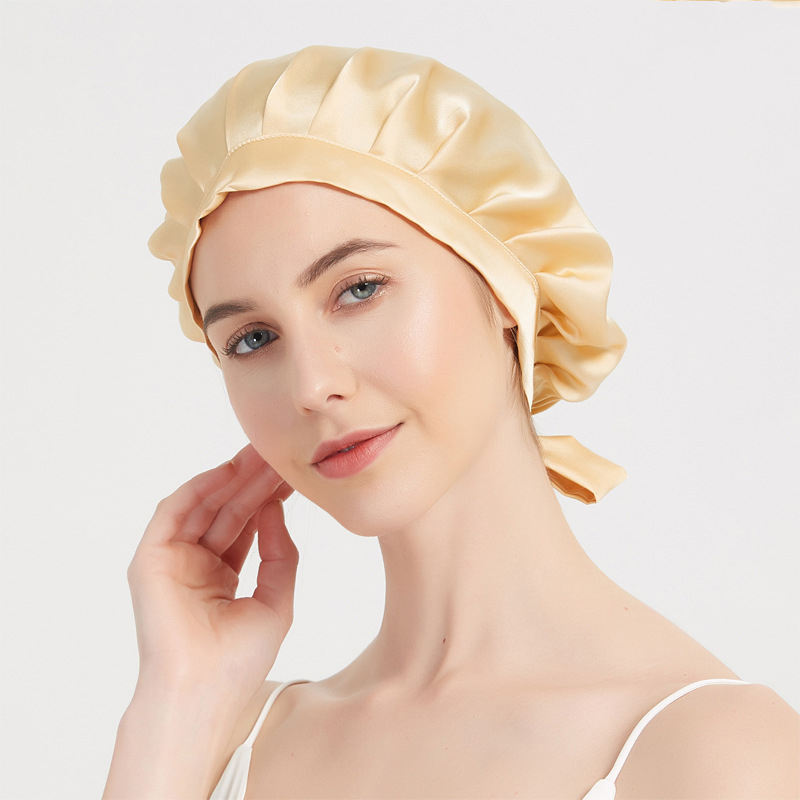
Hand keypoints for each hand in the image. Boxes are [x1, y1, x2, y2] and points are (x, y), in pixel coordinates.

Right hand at [126, 443, 296, 715]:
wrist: (203, 692)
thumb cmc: (239, 660)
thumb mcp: (276, 600)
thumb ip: (281, 554)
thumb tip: (275, 510)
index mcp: (222, 576)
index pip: (248, 524)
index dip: (269, 498)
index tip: (293, 473)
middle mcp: (196, 563)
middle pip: (228, 510)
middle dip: (253, 481)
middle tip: (278, 452)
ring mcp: (172, 560)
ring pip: (204, 507)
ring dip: (231, 478)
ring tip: (260, 455)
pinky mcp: (151, 560)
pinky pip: (173, 513)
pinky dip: (198, 489)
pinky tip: (227, 472)